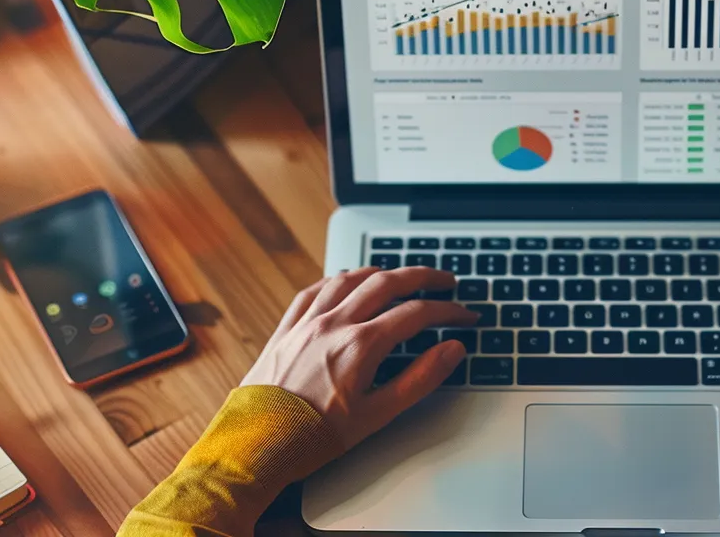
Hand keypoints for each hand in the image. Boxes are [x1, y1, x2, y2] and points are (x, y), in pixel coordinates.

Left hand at [241, 267, 475, 448]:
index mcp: (360, 345)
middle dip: (423, 277)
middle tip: (445, 281)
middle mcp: (333, 324)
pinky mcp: (285, 330)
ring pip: (349, 279)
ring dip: (381, 272)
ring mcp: (306, 323)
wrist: (255, 446)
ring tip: (400, 276)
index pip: (417, 314)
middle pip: (387, 283)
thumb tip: (451, 350)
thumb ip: (420, 378)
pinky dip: (336, 280)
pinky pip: (313, 291)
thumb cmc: (312, 437)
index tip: (465, 316)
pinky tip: (344, 282)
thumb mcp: (377, 415)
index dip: (448, 311)